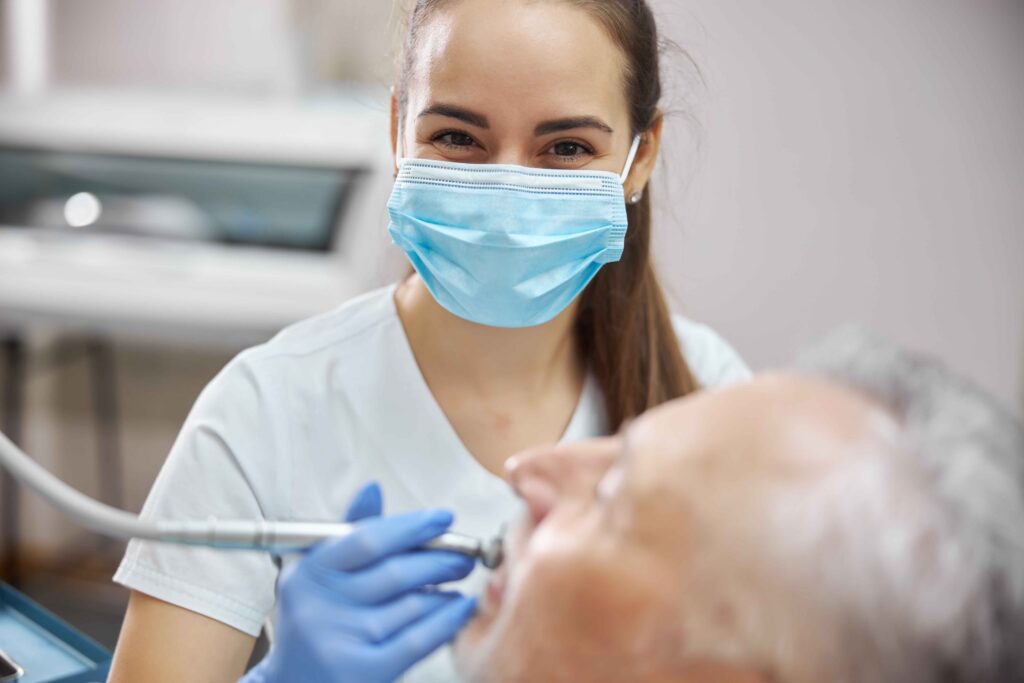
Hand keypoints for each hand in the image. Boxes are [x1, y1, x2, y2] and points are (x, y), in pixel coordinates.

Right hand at [241, 483, 477, 682]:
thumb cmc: (314, 622)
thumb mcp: (319, 575)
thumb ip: (349, 535)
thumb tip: (373, 490)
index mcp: (309, 573)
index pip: (367, 539)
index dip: (411, 526)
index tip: (443, 518)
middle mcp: (319, 607)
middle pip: (396, 572)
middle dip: (440, 559)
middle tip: (464, 554)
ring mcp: (339, 642)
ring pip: (412, 606)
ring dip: (446, 590)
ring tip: (461, 580)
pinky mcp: (360, 674)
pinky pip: (417, 641)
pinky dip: (446, 621)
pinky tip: (461, 608)